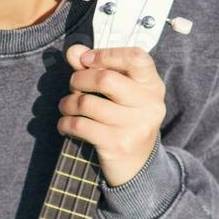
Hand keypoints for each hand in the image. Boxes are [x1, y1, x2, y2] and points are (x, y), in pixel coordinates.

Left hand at [58, 44, 165, 186]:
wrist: (137, 167)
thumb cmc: (125, 121)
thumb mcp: (118, 94)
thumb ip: (97, 68)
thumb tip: (73, 51)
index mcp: (153, 86)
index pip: (136, 57)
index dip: (106, 54)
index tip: (85, 60)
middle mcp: (149, 104)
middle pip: (105, 79)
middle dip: (79, 79)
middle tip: (73, 86)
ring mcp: (135, 126)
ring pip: (87, 103)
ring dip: (68, 103)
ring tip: (66, 107)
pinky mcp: (117, 144)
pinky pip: (80, 125)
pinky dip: (65, 123)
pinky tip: (66, 124)